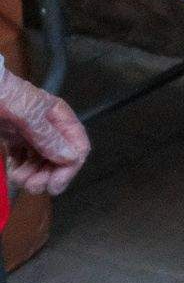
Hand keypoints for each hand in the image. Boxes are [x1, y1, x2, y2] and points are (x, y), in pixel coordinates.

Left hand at [1, 66, 89, 195]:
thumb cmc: (2, 96)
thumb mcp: (26, 114)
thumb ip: (47, 135)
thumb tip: (70, 157)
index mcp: (58, 116)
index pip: (76, 145)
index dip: (69, 166)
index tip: (55, 183)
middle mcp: (48, 126)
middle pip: (59, 157)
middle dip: (48, 174)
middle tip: (33, 186)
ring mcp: (29, 133)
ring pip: (41, 161)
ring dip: (33, 175)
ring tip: (19, 179)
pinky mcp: (13, 137)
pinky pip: (22, 158)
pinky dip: (20, 169)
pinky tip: (13, 173)